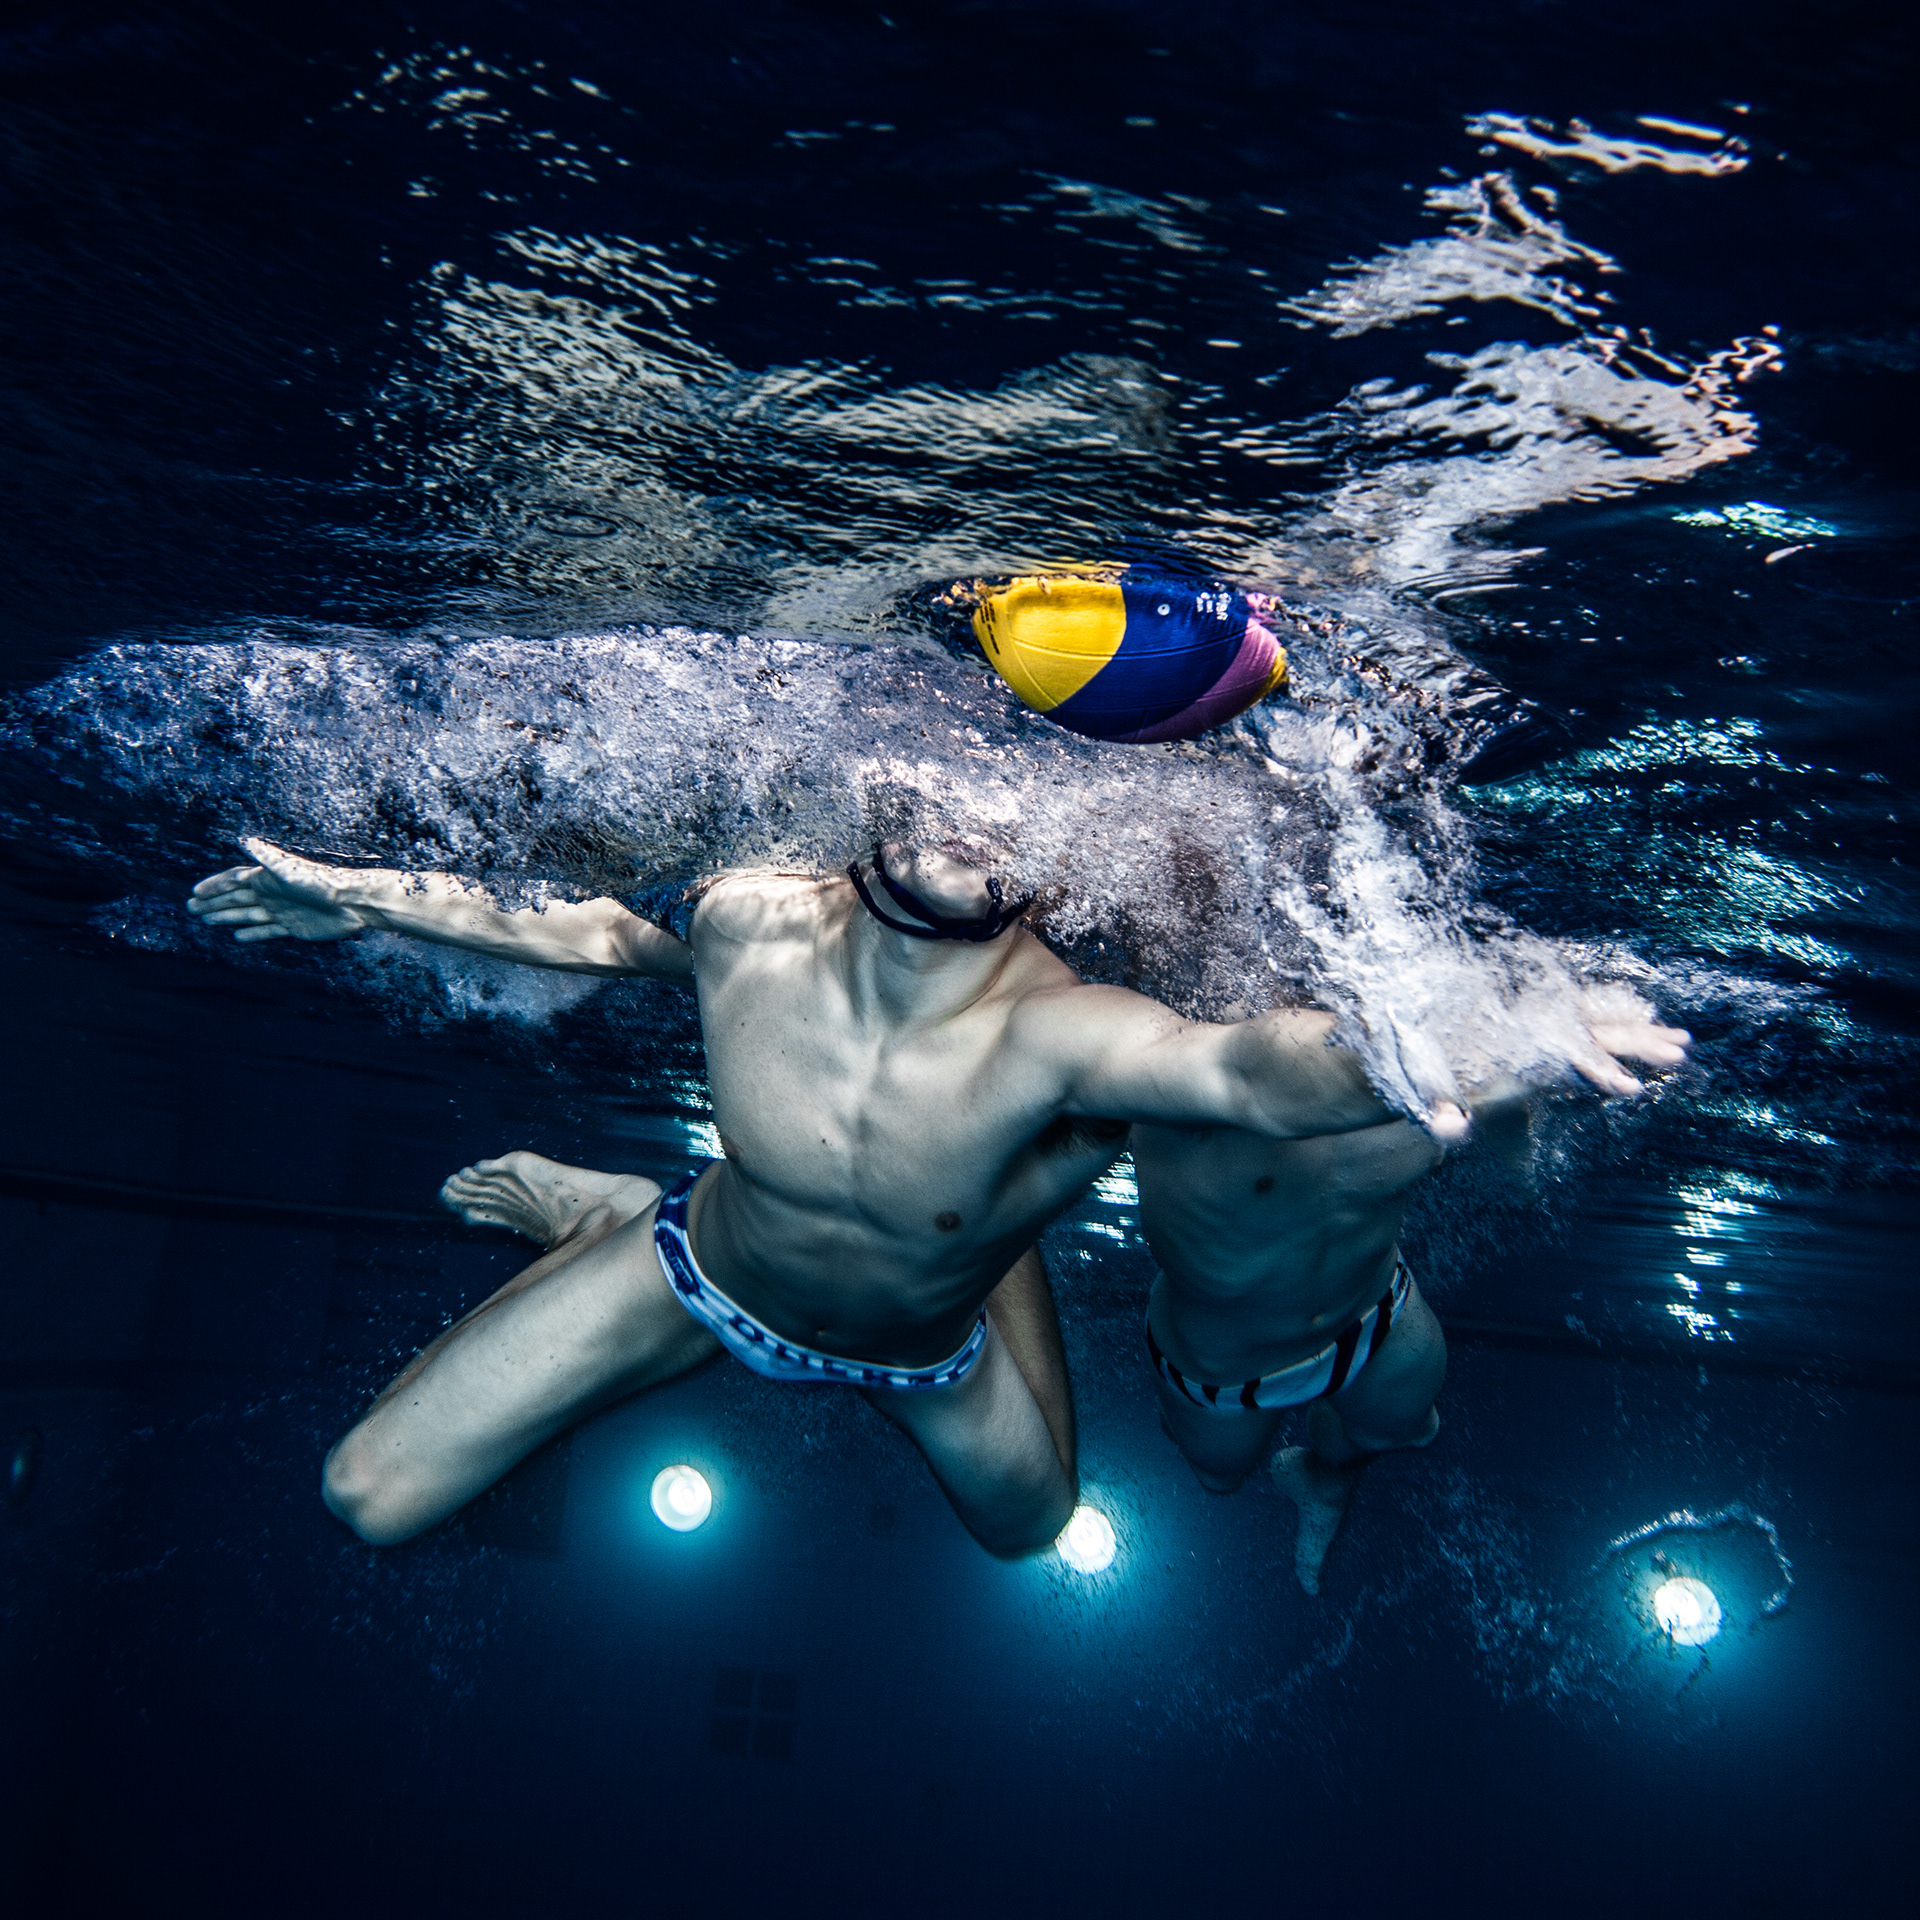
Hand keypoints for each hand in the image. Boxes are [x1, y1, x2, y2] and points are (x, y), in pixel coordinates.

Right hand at [187, 837, 371, 942]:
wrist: (352, 903)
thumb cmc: (321, 883)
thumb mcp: (290, 870)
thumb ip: (267, 858)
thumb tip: (245, 840)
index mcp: (268, 879)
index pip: (234, 881)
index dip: (214, 886)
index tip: (194, 892)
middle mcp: (272, 894)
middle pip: (236, 898)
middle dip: (213, 903)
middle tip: (190, 909)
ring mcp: (282, 911)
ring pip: (248, 914)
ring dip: (227, 917)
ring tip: (207, 920)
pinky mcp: (294, 927)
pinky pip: (267, 931)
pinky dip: (252, 934)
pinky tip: (238, 936)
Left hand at [1426, 1003, 1690, 1142]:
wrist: (1401, 1039)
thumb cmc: (1415, 1070)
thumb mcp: (1421, 1094)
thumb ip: (1437, 1113)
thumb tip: (1451, 1127)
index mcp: (1501, 1044)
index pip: (1558, 1054)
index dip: (1594, 1068)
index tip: (1629, 1086)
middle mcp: (1522, 1028)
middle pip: (1587, 1029)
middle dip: (1633, 1043)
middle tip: (1680, 1052)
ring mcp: (1531, 1024)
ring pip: (1593, 1020)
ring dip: (1635, 1031)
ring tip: (1681, 1043)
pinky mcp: (1535, 1026)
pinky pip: (1584, 1017)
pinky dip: (1616, 1019)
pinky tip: (1647, 1025)